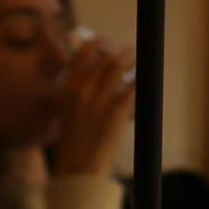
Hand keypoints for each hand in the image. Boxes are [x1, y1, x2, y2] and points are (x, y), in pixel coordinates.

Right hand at [53, 35, 135, 178]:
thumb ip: (75, 93)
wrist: (79, 167)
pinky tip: (142, 77)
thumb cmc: (74, 142)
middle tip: (126, 50)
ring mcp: (99, 100)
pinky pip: (132, 86)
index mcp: (66, 89)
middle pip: (104, 58)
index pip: (80, 55)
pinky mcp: (117, 111)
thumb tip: (91, 75)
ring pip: (118, 67)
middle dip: (118, 51)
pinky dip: (138, 78)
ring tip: (135, 58)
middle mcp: (81, 91)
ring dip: (129, 58)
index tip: (104, 42)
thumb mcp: (66, 112)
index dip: (95, 44)